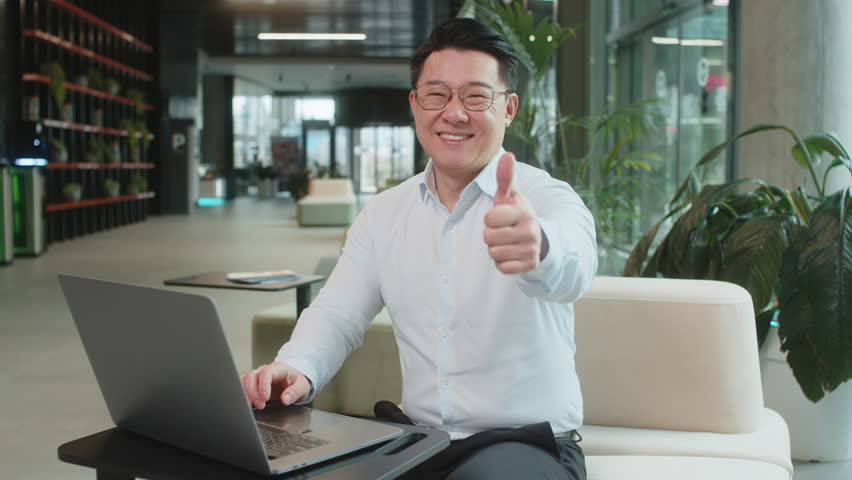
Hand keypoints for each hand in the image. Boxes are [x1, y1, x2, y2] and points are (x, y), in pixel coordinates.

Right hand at [241, 361, 310, 409]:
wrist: (294, 382)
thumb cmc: (297, 382)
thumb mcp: (302, 386)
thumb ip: (295, 392)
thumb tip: (285, 399)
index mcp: (277, 368)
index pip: (266, 373)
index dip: (263, 385)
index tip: (265, 398)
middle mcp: (264, 371)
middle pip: (251, 376)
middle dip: (253, 392)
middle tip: (260, 405)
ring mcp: (257, 377)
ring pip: (244, 381)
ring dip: (246, 394)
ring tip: (253, 405)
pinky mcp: (253, 385)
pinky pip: (242, 387)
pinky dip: (242, 395)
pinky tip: (248, 404)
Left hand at [483, 152, 545, 273]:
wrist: (539, 239)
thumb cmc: (516, 214)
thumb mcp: (510, 197)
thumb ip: (505, 178)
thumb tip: (507, 154)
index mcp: (524, 212)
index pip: (490, 218)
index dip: (490, 219)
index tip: (499, 217)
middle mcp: (530, 230)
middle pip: (488, 237)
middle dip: (491, 235)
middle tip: (503, 231)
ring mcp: (531, 249)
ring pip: (494, 253)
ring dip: (496, 249)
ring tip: (507, 242)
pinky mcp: (530, 265)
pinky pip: (502, 268)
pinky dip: (503, 263)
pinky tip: (511, 254)